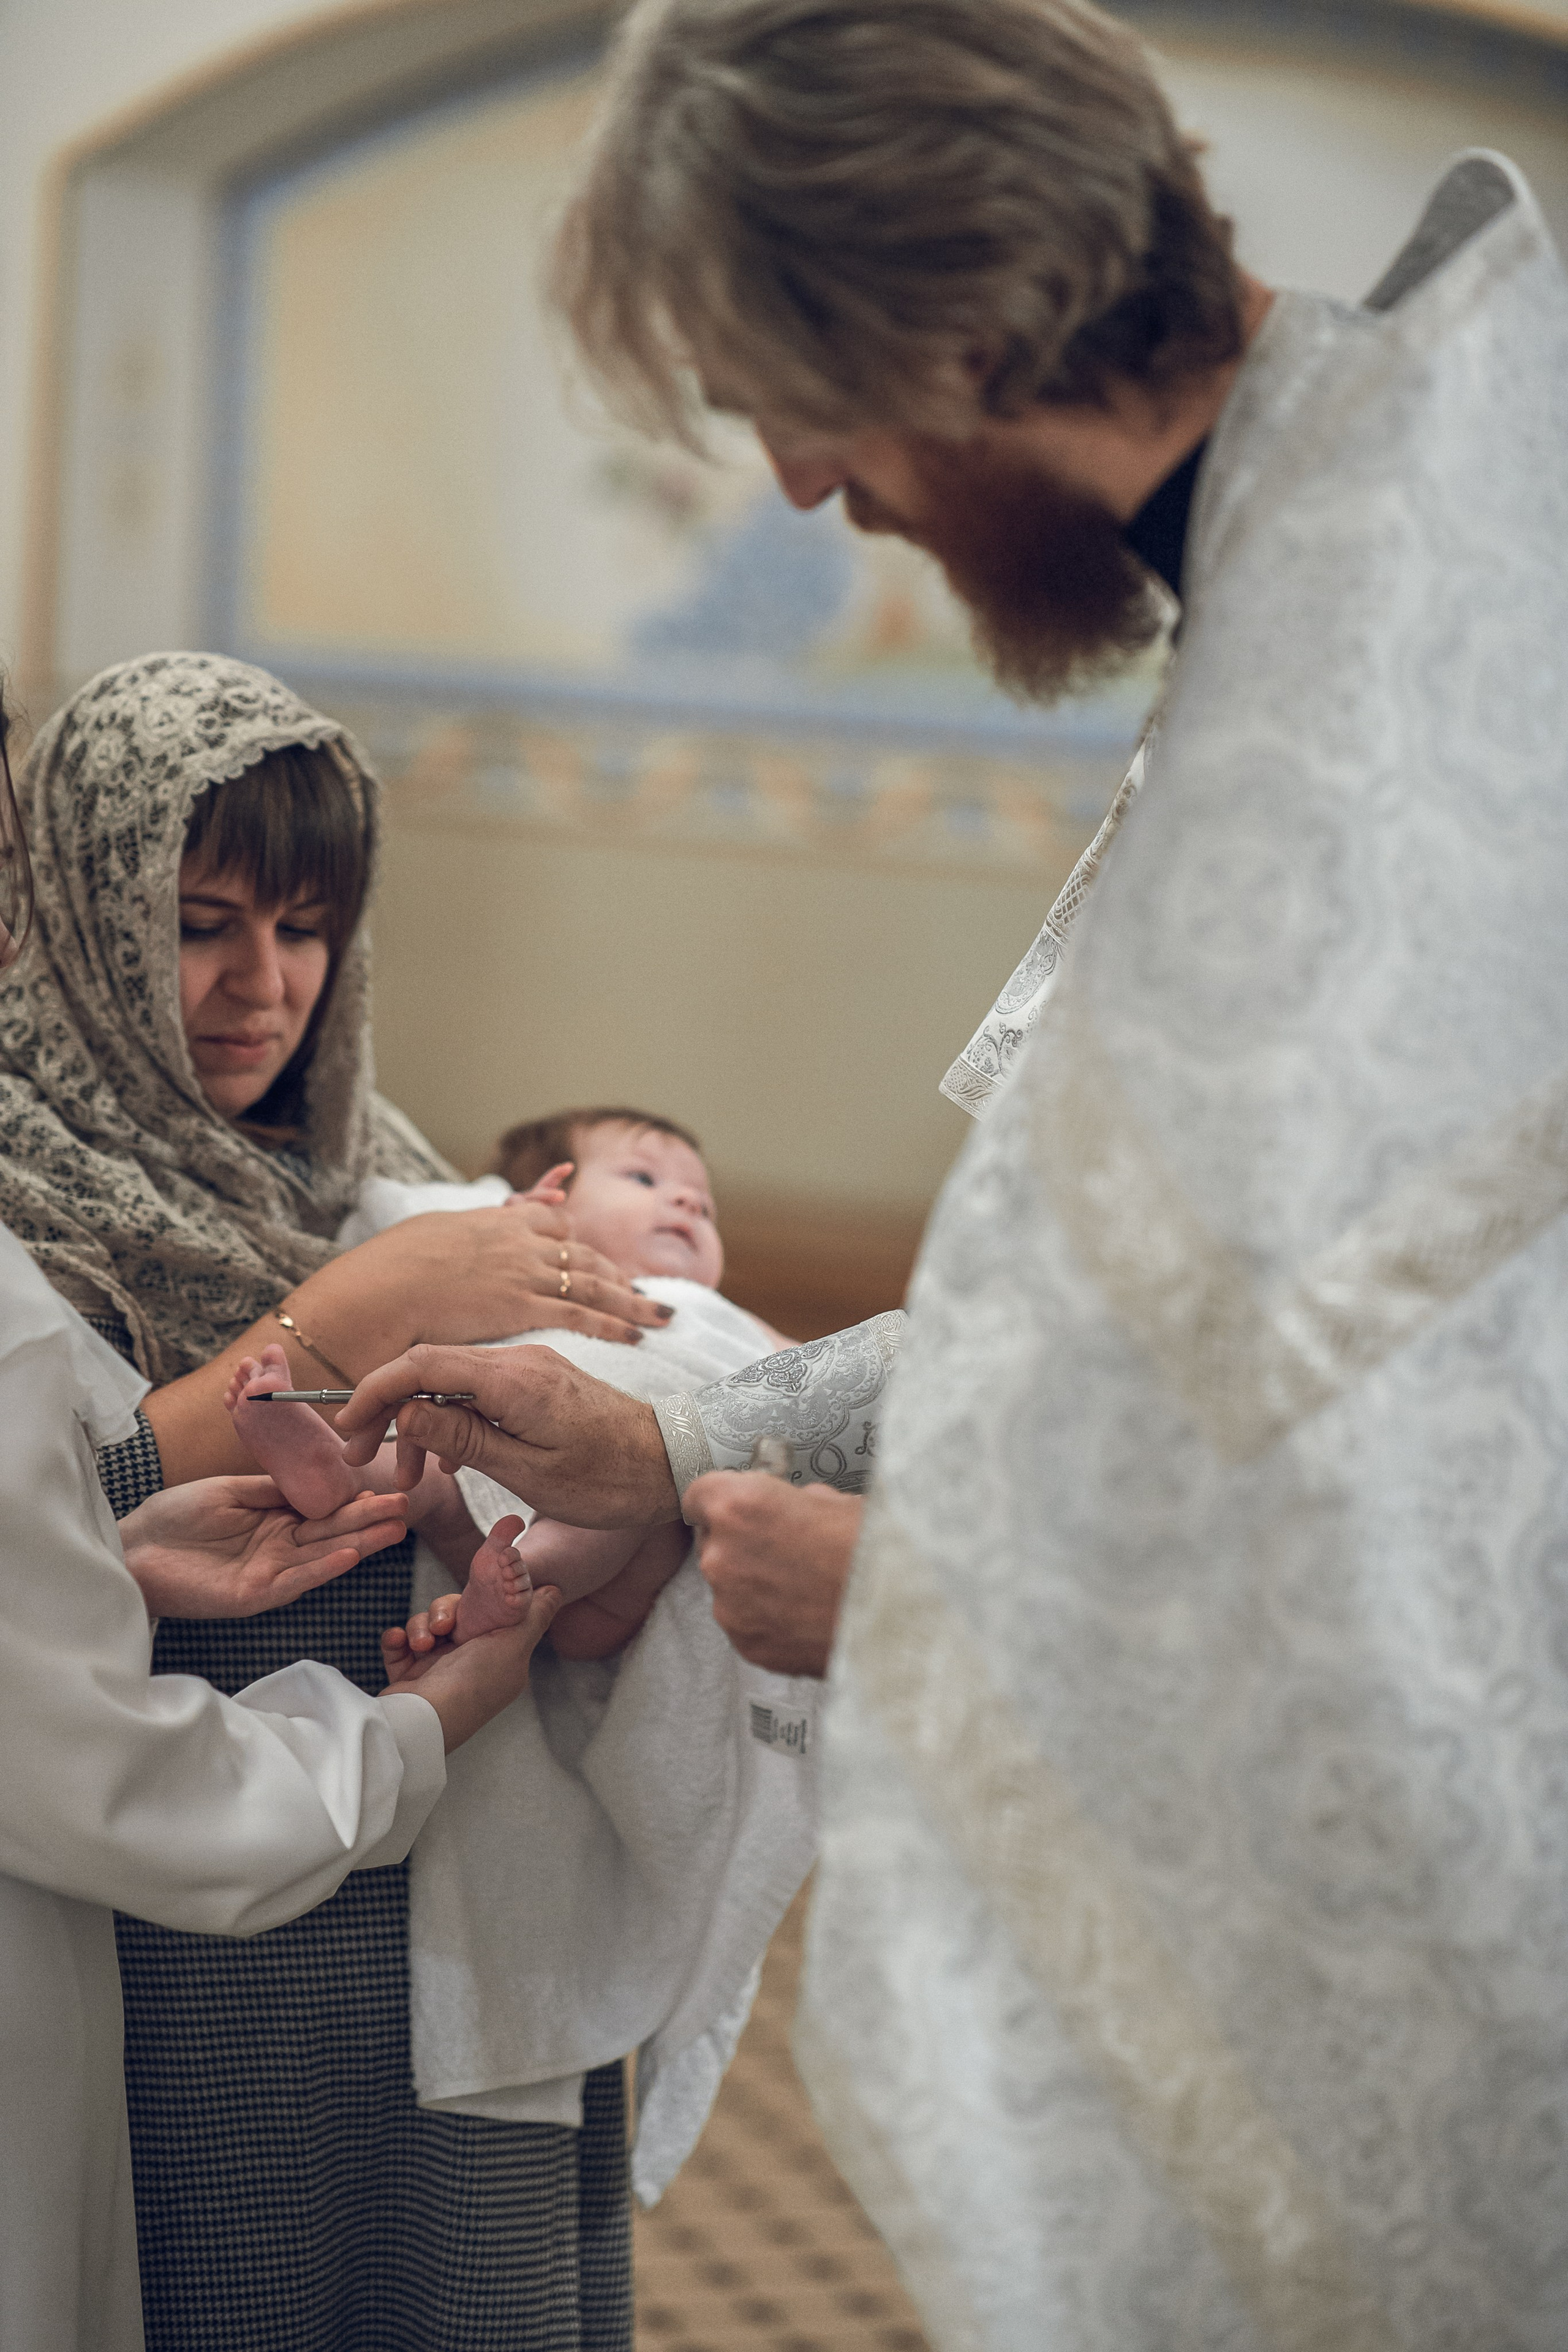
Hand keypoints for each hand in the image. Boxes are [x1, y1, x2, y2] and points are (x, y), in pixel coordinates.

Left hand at [118, 1478, 408, 1619]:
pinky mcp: (252, 1595)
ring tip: (394, 1529)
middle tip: (406, 1507)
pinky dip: (321, 1567)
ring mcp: (267, 1573)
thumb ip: (271, 1489)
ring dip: (359, 1542)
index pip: (322, 1511)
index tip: (383, 1490)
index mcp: (272, 1521)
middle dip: (369, 1521)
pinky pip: (294, 1579)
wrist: (131, 1549)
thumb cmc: (172, 1518)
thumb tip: (312, 1480)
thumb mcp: (229, 1490)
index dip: (353, 1502)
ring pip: (321, 1555)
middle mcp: (276, 1548)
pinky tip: (348, 1554)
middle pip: (331, 1532)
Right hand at [320, 1205, 671, 1351]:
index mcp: (496, 1221)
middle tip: (642, 1293)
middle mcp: (518, 1241)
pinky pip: (581, 1313)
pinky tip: (635, 1334)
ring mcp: (522, 1272)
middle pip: (582, 1256)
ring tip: (659, 1315)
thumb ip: (475, 1220)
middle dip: (616, 1275)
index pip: (554, 1224)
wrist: (374, 1292)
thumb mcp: (434, 1226)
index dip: (578, 1244)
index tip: (598, 1261)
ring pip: (593, 1283)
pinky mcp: (521, 1305)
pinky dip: (612, 1323)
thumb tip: (508, 1207)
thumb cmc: (389, 1268)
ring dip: (630, 1299)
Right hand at [335, 1345, 680, 1527]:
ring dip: (421, 1424)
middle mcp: (519, 1361)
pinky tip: (447, 1463)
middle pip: (430, 1369)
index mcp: (513, 1379)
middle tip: (363, 1459)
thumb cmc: (608, 1479)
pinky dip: (453, 1424)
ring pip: (453, 1383)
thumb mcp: (528, 1472)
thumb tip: (407, 1415)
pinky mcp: (540, 1384)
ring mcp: (531, 1369)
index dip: (375, 1391)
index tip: (348, 1429)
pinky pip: (480, 1393)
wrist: (672, 1464)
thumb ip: (464, 1440)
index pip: (422, 1365)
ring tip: (410, 1479)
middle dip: (389, 1410)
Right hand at [381, 1586, 562, 1750]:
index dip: (480, 1603)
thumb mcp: (513, 1646)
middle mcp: (470, 1666)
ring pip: (427, 1628)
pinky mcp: (409, 1679)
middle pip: (455, 1618)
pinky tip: (397, 1640)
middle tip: (442, 1627)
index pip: (490, 1618)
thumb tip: (556, 1590)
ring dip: (419, 1627)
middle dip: (444, 1614)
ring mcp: (438, 1673)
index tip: (474, 1594)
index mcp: (499, 1660)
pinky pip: (400, 1645)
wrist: (422, 1721)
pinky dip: (396, 1640)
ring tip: (419, 1643)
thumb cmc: (472, 1684)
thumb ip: (534, 1617)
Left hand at [685, 1475, 861, 1676]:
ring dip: (755, 1583)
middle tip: (787, 1549)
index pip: (699, 1494)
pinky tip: (805, 1613)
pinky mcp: (748, 1645)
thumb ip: (793, 1503)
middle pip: (714, 1542)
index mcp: (740, 1507)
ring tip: (804, 1586)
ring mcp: (731, 1607)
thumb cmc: (875, 1550)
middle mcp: (723, 1557)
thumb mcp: (834, 1502)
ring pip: (730, 1586)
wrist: (904, 1612)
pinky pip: (747, 1623)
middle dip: (743, 1543)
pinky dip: (768, 1618)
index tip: (735, 1506)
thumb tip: (790, 1507)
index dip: (722, 1499)